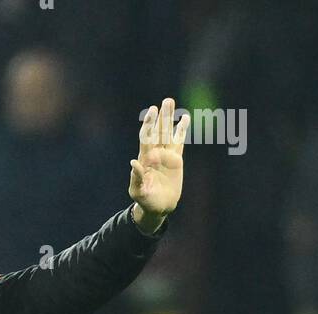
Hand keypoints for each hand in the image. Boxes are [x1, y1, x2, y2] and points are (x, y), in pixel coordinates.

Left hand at [130, 97, 189, 226]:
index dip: (149, 125)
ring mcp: (165, 155)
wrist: (158, 207)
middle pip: (158, 131)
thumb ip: (136, 178)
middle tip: (166, 101)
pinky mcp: (176, 160)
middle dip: (161, 117)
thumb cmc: (145, 201)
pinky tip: (184, 119)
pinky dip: (181, 131)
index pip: (146, 138)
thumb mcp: (138, 191)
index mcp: (145, 159)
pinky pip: (179, 142)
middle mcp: (155, 154)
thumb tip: (133, 162)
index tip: (152, 112)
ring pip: (168, 133)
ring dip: (170, 118)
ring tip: (171, 102)